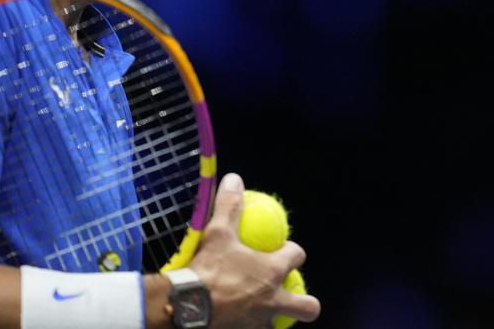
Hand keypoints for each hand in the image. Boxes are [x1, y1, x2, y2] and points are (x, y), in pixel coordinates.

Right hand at [188, 173, 320, 328]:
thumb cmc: (207, 269)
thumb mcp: (218, 233)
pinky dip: (248, 327)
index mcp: (272, 271)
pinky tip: (236, 323)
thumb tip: (234, 179)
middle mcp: (273, 300)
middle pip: (307, 306)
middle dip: (306, 303)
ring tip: (258, 313)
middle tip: (296, 297)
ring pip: (277, 324)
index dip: (293, 252)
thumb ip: (229, 205)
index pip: (297, 256)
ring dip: (271, 317)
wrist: (186, 309)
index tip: (284, 250)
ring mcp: (260, 323)